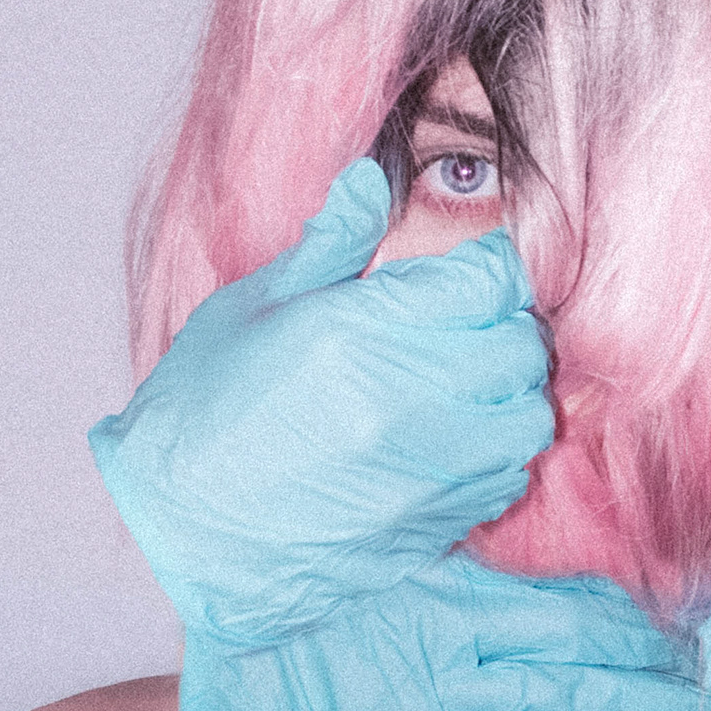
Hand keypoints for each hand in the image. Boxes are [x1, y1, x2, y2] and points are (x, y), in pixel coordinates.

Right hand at [88, 159, 553, 643]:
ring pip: (529, 419)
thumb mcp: (251, 307)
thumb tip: (372, 178)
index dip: (487, 270)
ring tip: (465, 390)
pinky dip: (496, 458)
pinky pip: (506, 481)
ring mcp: (425, 472)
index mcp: (361, 331)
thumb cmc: (200, 411)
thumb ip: (330, 242)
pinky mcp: (431, 526)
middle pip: (522, 347)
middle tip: (466, 330)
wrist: (180, 532)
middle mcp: (407, 401)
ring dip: (510, 396)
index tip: (466, 278)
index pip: (491, 280)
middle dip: (505, 328)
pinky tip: (451, 447)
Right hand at [170, 551, 705, 710]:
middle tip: (708, 680)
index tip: (674, 628)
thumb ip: (455, 566)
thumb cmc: (295, 603)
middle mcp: (461, 646)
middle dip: (657, 668)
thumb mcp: (382, 562)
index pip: (575, 601)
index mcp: (457, 589)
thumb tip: (518, 555)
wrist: (218, 665)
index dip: (636, 619)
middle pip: (588, 653)